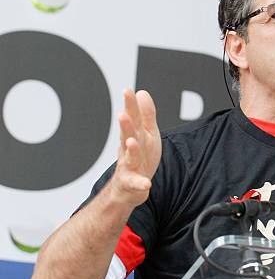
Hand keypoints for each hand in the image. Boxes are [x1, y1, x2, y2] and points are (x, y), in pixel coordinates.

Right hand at [110, 89, 161, 206]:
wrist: (127, 188)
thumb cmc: (140, 157)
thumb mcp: (146, 134)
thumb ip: (145, 114)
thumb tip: (142, 92)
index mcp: (135, 136)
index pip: (133, 118)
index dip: (130, 105)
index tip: (128, 90)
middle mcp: (129, 150)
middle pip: (128, 135)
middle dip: (126, 125)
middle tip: (123, 114)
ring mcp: (129, 166)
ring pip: (130, 157)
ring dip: (131, 149)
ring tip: (132, 141)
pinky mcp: (132, 184)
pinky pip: (136, 184)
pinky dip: (140, 184)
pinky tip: (146, 184)